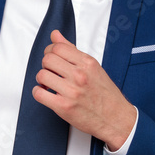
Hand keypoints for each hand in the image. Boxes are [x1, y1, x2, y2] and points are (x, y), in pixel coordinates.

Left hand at [32, 29, 136, 150]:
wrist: (116, 118)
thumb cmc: (105, 94)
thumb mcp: (93, 67)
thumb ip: (72, 50)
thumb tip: (55, 35)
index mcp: (87, 63)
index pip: (58, 47)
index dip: (50, 51)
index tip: (52, 57)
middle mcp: (79, 75)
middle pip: (47, 59)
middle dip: (46, 65)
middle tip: (51, 72)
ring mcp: (71, 91)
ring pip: (42, 75)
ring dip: (42, 79)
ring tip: (49, 84)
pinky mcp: (64, 107)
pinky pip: (39, 94)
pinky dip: (39, 93)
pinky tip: (47, 94)